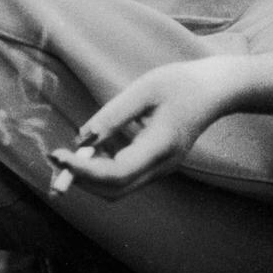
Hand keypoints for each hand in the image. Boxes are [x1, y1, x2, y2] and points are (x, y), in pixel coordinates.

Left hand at [48, 60, 236, 199]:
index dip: (83, 169)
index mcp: (161, 146)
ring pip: (118, 188)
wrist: (217, 91)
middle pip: (114, 190)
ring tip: (69, 154)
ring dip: (90, 176)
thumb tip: (82, 137)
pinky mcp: (158, 166)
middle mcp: (163, 166)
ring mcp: (162, 169)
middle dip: (82, 179)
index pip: (115, 172)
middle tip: (56, 158)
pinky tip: (92, 148)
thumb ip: (113, 115)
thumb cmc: (182, 83)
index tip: (57, 155)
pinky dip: (102, 169)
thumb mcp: (145, 89)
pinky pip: (125, 177)